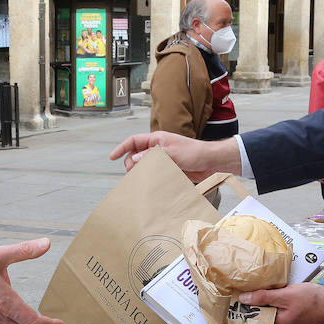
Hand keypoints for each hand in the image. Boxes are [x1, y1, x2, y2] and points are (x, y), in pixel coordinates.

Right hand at [108, 132, 241, 180]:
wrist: (210, 162)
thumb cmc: (195, 152)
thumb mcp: (173, 152)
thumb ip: (154, 155)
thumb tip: (136, 159)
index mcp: (157, 139)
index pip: (133, 141)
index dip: (122, 148)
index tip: (112, 157)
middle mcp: (157, 148)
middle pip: (136, 155)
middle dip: (131, 164)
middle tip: (133, 174)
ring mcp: (162, 159)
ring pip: (144, 166)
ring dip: (141, 172)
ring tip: (141, 180)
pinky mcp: (168, 168)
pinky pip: (154, 173)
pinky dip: (150, 178)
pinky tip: (151, 184)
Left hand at [239, 283, 323, 323]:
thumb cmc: (313, 302)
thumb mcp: (285, 295)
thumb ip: (263, 297)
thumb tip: (244, 298)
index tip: (227, 321)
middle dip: (244, 317)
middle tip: (232, 305)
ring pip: (264, 321)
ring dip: (256, 312)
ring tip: (244, 299)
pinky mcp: (288, 321)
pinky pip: (272, 317)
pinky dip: (266, 309)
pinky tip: (262, 299)